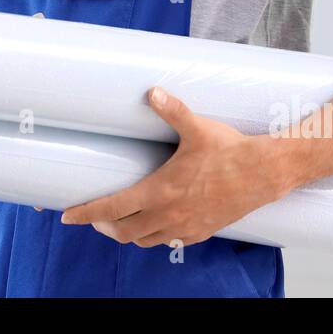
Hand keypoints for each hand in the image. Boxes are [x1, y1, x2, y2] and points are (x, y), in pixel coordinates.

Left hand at [59, 87, 292, 247]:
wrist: (265, 174)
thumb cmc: (230, 151)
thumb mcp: (197, 128)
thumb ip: (172, 109)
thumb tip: (152, 92)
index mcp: (159, 191)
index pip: (111, 209)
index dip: (85, 214)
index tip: (67, 216)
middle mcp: (168, 214)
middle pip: (123, 231)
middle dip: (104, 226)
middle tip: (96, 215)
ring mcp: (185, 226)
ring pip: (144, 240)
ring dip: (129, 233)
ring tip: (122, 220)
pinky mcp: (202, 232)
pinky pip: (169, 241)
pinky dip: (155, 236)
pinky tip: (156, 224)